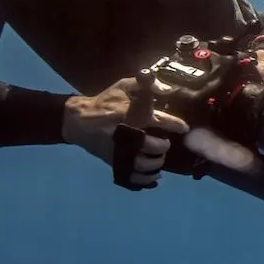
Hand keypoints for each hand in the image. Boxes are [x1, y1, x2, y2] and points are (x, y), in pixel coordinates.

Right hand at [62, 78, 189, 188]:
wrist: (79, 120)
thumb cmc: (105, 101)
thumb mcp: (123, 86)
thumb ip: (146, 84)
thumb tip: (168, 89)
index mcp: (133, 115)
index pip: (161, 121)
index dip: (176, 125)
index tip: (184, 128)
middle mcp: (128, 135)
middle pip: (154, 146)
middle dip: (164, 146)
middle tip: (166, 143)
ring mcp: (119, 151)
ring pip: (144, 164)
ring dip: (156, 163)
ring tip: (159, 159)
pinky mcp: (113, 162)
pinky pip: (132, 176)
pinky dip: (145, 180)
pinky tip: (154, 178)